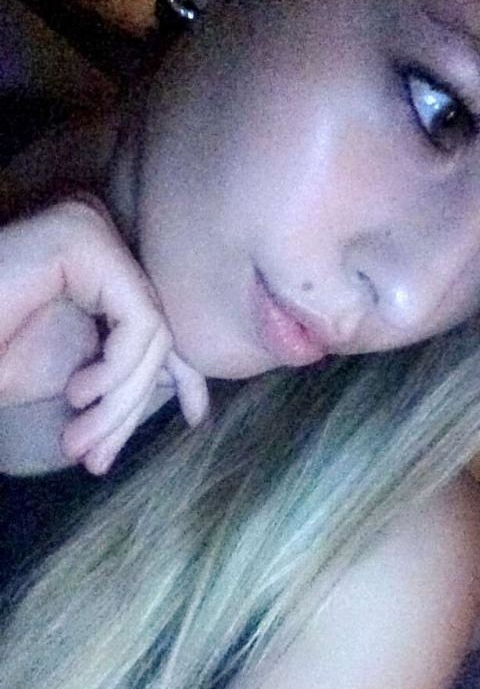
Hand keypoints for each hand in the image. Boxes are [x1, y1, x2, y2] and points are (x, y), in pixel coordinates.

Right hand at [0, 198, 209, 473]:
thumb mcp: (74, 373)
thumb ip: (125, 371)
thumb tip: (192, 392)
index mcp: (94, 265)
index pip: (156, 319)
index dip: (184, 373)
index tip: (195, 421)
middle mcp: (96, 235)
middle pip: (155, 331)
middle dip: (131, 406)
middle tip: (96, 458)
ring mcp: (89, 230)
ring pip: (151, 334)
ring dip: (119, 403)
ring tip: (78, 440)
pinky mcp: (82, 241)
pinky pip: (139, 322)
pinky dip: (119, 372)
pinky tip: (79, 394)